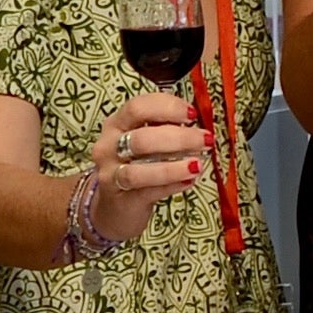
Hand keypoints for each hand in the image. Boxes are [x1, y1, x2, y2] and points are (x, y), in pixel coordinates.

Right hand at [83, 90, 212, 247]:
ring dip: (174, 167)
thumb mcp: (144, 140)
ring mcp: (110, 174)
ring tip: (197, 165)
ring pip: (140, 171)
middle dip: (179, 138)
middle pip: (142, 139)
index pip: (137, 107)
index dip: (167, 108)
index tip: (192, 114)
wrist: (115, 204)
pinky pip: (148, 192)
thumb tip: (198, 124)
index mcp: (116, 124)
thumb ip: (165, 128)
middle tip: (205, 140)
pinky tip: (189, 181)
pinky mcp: (120, 199)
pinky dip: (171, 185)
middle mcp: (108, 147)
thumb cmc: (135, 165)